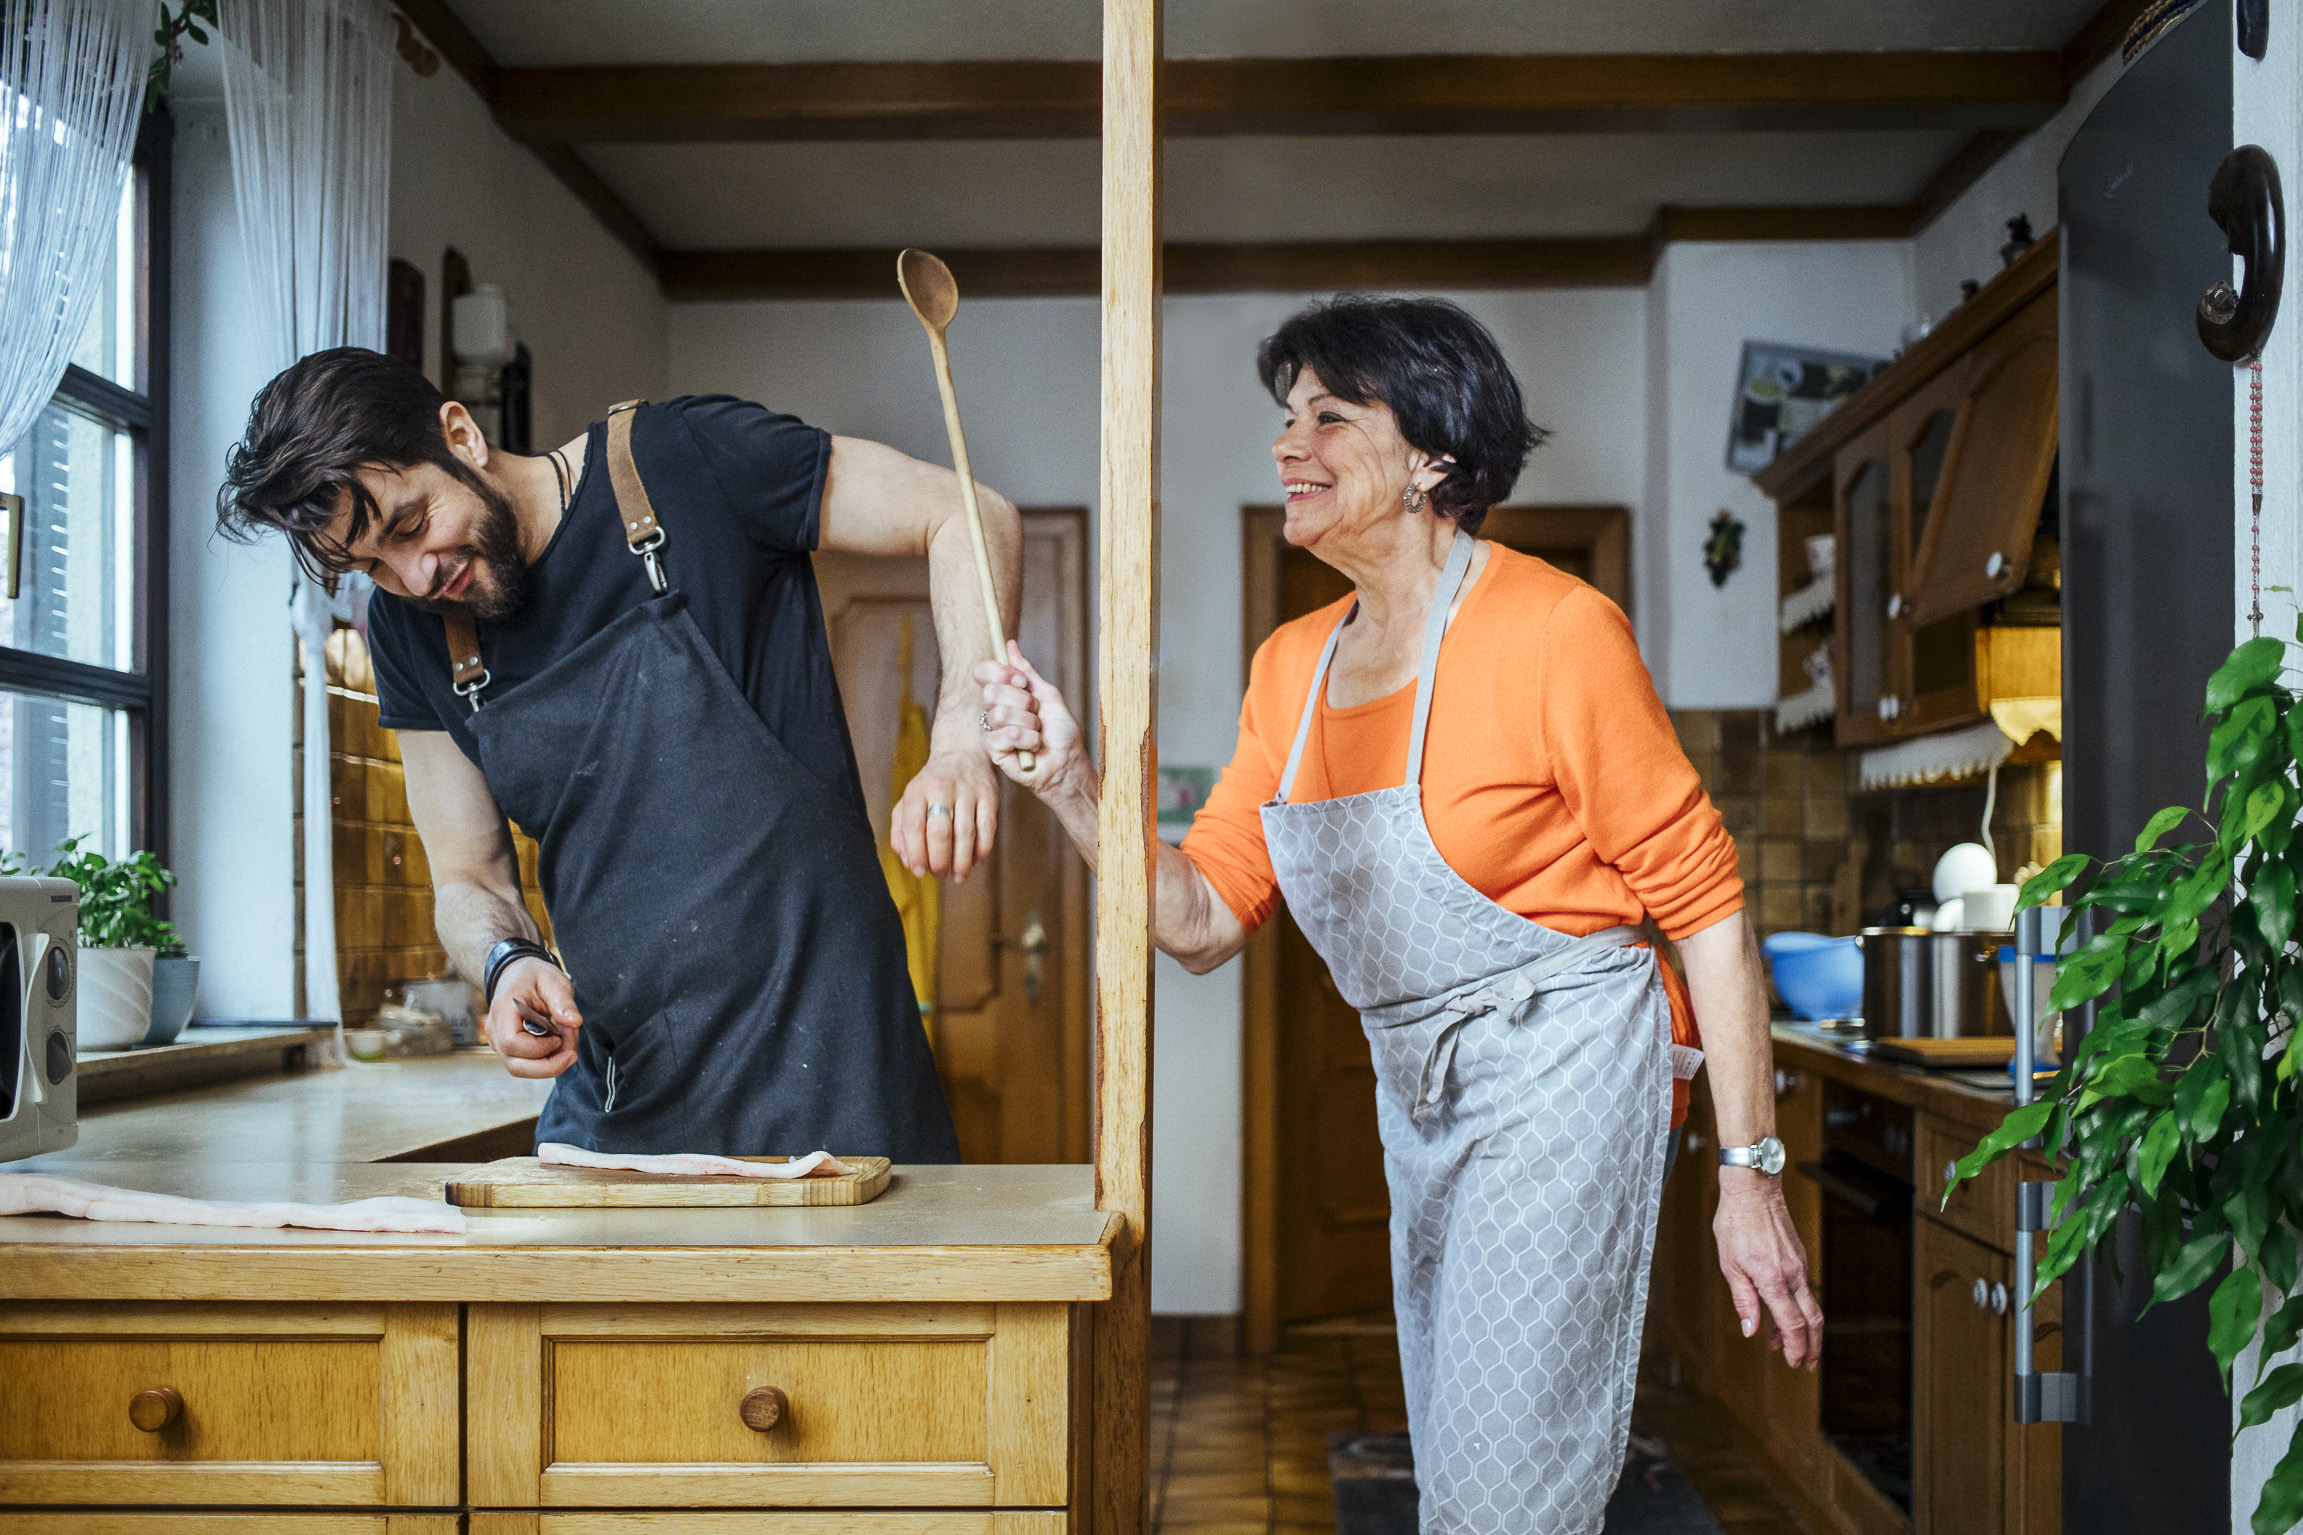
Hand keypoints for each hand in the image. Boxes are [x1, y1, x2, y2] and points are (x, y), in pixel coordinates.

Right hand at [483, 957, 583, 1078]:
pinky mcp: (509, 1050)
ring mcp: (499, 1043)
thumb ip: (563, 1001)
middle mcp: (495, 1032)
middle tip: (572, 1049)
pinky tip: (559, 1042)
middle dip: (550, 1064)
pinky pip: (527, 1064)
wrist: (517, 975)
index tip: (560, 1035)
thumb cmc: (533, 976)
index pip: (512, 1043)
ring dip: (551, 1063)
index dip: (539, 1047)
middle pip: (516, 1066)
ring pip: (522, 1069)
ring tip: (567, 1040)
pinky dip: (547, 1060)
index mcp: (503, 1011)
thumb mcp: (552, 981)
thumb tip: (575, 1022)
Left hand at [892, 742, 999, 880]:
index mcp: (917, 790)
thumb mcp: (909, 800)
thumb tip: (908, 862)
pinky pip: (987, 828)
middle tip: (939, 874)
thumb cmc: (931, 785)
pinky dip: (982, 850)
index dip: (916, 853)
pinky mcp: (989, 795)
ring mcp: (968, 791)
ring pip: (966, 834)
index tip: (919, 871)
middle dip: (940, 861)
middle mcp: (942, 788)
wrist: (962, 752)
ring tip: (958, 876)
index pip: (914, 826)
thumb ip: (901, 830)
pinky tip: (975, 862)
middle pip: (941, 832)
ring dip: (962, 862)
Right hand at [975, 642, 1090, 803]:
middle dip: (1022, 701)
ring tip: (1037, 733)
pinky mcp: (994, 751)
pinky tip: (1032, 747)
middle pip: (991, 692)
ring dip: (1029, 723)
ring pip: (1000, 714)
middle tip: (1036, 712)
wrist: (1068, 763)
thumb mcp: (1048, 695)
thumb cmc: (1060, 732)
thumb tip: (1010, 645)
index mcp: (1006, 694)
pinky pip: (1004, 735)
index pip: (985, 673)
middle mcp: (995, 710)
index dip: (1001, 673)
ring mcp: (992, 731)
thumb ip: (1027, 672)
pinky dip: (1026, 740)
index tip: (1022, 682)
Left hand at [1715, 1170, 1823, 1369]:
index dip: (1796, 1348)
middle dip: (1812, 1346)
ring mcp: (1799, 1265)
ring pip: (1811, 1305)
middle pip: (1813, 1320)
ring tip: (1787, 1342)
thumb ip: (1743, 1299)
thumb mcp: (1730, 1264)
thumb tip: (1751, 1330)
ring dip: (1803, 1328)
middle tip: (1805, 1363)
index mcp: (1773, 1279)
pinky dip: (1799, 1308)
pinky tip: (1782, 1312)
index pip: (1793, 1324)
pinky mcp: (1799, 1257)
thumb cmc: (1735, 1223)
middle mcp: (1793, 1274)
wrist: (1753, 1189)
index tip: (1795, 1363)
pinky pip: (1804, 1290)